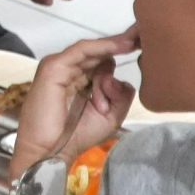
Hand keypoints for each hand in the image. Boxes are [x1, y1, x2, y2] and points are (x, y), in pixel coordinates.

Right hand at [10, 32, 136, 171]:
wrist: (50, 152)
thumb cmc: (76, 136)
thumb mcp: (111, 117)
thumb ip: (122, 96)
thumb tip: (119, 79)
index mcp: (81, 81)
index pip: (102, 61)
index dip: (122, 51)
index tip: (145, 43)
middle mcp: (71, 71)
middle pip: (100, 54)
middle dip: (121, 50)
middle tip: (141, 43)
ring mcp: (61, 66)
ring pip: (93, 53)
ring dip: (111, 60)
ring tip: (132, 47)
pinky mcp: (54, 66)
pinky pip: (82, 50)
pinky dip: (102, 46)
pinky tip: (120, 45)